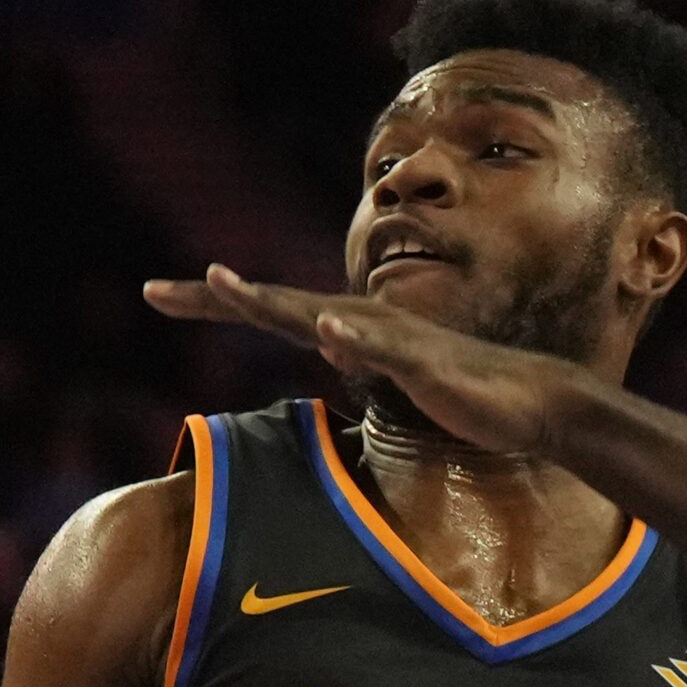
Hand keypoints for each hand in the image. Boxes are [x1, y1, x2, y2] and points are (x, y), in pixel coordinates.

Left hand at [142, 266, 569, 453]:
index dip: (217, 304)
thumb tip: (327, 344)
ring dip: (270, 301)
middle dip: (218, 298)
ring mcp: (392, 340)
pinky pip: (383, 351)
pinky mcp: (424, 363)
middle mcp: (363, 322)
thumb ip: (359, 360)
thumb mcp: (393, 378)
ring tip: (220, 284)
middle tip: (155, 291)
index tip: (158, 296)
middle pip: (279, 305)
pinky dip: (352, 338)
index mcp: (351, 329)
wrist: (530, 402)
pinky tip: (323, 330)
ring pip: (320, 316)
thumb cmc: (464, 392)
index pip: (273, 312)